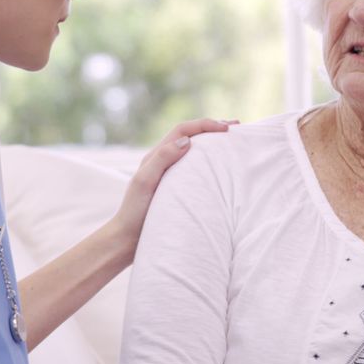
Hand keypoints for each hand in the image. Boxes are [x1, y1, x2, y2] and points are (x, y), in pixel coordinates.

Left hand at [108, 118, 236, 259]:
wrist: (127, 238)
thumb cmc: (134, 212)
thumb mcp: (145, 182)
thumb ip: (162, 159)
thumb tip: (187, 142)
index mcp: (155, 156)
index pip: (183, 130)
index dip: (205, 125)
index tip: (226, 129)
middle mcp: (162, 161)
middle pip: (189, 135)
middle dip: (211, 128)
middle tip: (236, 127)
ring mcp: (169, 174)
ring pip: (192, 150)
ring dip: (211, 142)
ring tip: (231, 142)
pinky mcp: (174, 187)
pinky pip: (193, 167)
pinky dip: (208, 161)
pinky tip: (220, 169)